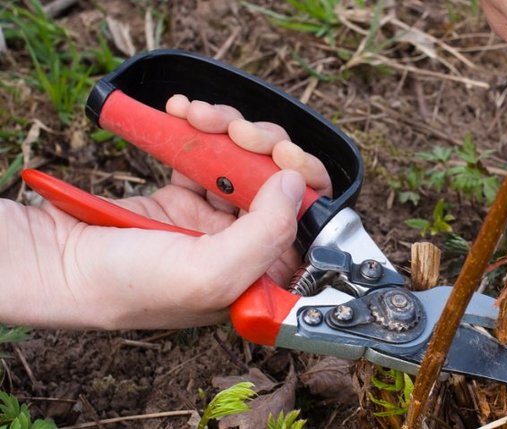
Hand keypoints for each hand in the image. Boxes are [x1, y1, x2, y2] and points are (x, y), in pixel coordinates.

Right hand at [0, 96, 330, 328]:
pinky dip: (199, 128)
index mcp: (258, 275)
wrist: (53, 262)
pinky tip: (183, 112)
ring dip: (230, 129)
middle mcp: (241, 247)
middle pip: (280, 183)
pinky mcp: (184, 193)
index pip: (306, 225)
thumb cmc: (125, 285)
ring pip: (245, 159)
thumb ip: (265, 234)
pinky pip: (207, 151)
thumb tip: (296, 184)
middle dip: (265, 146)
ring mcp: (212, 218)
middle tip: (241, 132)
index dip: (305, 185)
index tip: (285, 158)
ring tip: (202, 116)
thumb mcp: (209, 274)